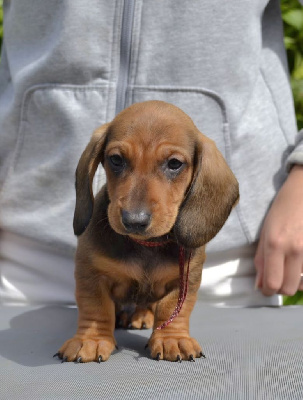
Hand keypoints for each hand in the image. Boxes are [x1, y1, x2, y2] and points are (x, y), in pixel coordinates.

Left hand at [254, 165, 302, 295]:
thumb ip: (261, 260)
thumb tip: (259, 285)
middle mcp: (295, 250)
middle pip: (289, 289)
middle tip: (277, 278)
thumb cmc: (281, 210)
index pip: (272, 283)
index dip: (267, 290)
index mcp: (275, 245)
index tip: (265, 287)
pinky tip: (300, 266)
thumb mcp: (265, 233)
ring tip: (290, 269)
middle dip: (280, 288)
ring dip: (295, 282)